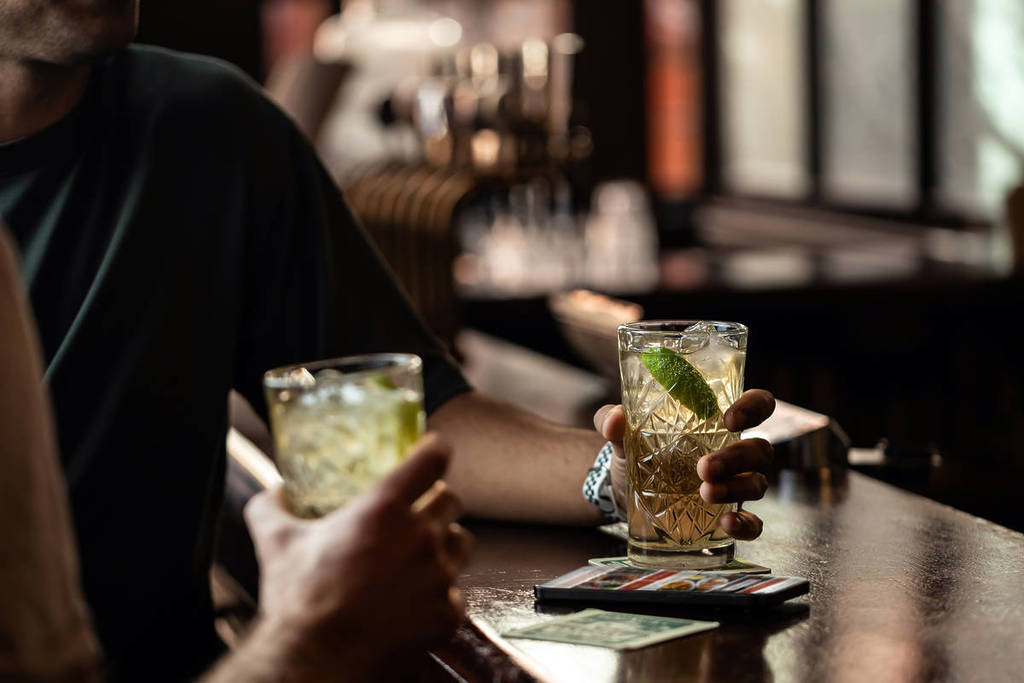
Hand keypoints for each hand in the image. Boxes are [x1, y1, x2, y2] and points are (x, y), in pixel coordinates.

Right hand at [243, 434, 472, 674]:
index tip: (431, 451)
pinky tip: (416, 600)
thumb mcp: (276, 544)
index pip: (432, 459)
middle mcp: (420, 536)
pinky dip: (439, 594)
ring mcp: (438, 576)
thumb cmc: (299, 602)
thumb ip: (272, 508)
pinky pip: (456, 592)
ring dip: (445, 544)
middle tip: (417, 512)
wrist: (318, 662)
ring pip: (460, 543)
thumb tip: (273, 492)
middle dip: (436, 501)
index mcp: (384, 509)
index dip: (434, 450)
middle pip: (451, 500)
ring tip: (420, 556)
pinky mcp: (447, 613)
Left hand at [593, 389, 775, 540]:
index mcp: (717, 421)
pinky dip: (746, 525)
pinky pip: (754, 524)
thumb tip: (614, 420)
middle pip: (760, 449)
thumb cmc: (634, 449)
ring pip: (757, 484)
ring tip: (704, 492)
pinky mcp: (726, 517)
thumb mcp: (621, 432)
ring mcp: (734, 485)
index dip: (754, 407)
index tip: (729, 418)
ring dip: (735, 488)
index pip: (758, 404)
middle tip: (704, 467)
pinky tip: (727, 524)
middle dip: (736, 458)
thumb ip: (612, 419)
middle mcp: (734, 451)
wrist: (622, 490)